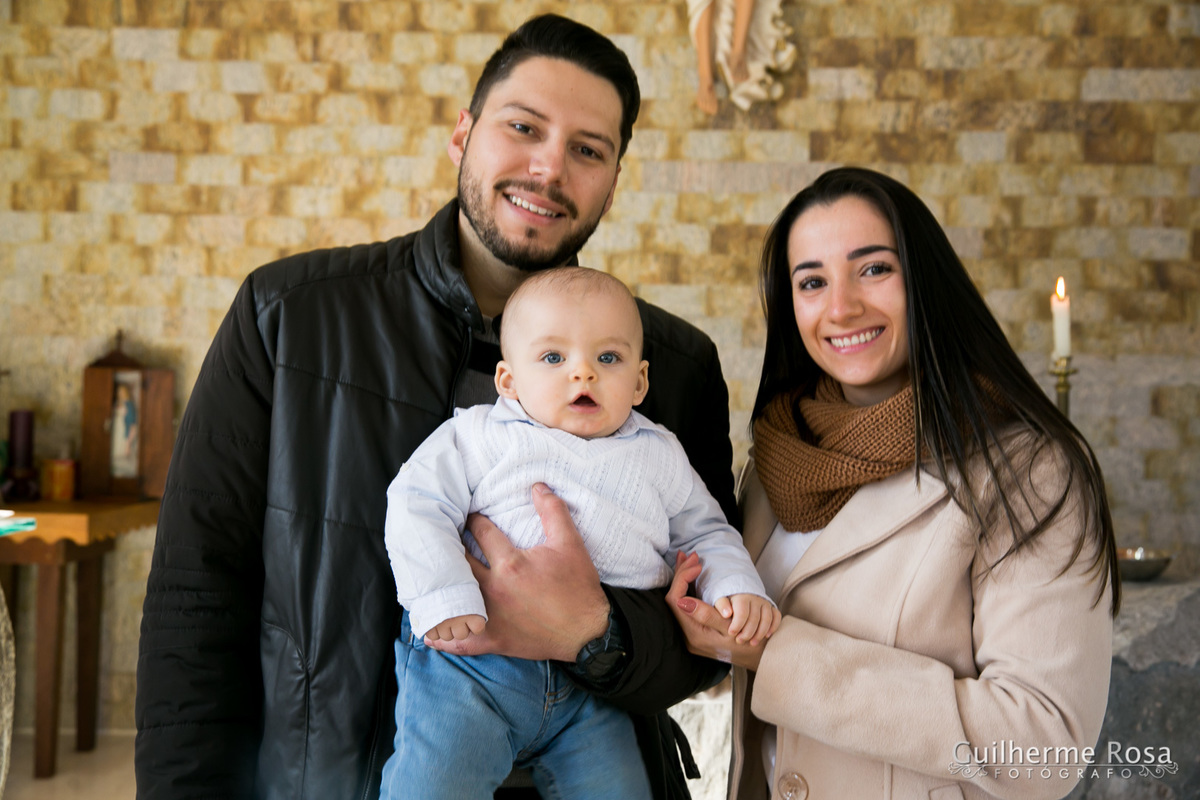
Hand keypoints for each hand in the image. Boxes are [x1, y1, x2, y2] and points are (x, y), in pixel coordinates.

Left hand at [425, 483, 609, 660]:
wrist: (588, 634)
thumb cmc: (579, 588)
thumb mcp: (571, 544)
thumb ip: (553, 512)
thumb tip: (538, 486)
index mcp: (511, 563)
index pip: (479, 532)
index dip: (472, 520)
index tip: (468, 516)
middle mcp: (494, 589)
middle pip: (458, 563)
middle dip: (449, 549)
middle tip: (442, 540)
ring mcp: (490, 617)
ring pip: (453, 599)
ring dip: (442, 587)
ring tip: (432, 577)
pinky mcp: (493, 640)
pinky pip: (461, 641)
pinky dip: (443, 638)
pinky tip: (429, 632)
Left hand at [666, 552, 766, 671]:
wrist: (759, 659)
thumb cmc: (747, 644)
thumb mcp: (729, 628)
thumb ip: (706, 615)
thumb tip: (682, 600)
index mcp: (693, 633)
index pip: (676, 600)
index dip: (683, 578)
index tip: (698, 565)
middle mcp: (689, 633)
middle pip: (675, 597)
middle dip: (682, 574)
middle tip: (692, 555)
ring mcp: (693, 631)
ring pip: (680, 599)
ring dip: (685, 578)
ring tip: (689, 560)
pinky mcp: (698, 629)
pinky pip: (688, 604)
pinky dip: (690, 587)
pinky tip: (694, 575)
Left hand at [715, 593, 780, 645]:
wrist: (740, 595)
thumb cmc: (729, 602)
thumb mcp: (720, 601)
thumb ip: (722, 606)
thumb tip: (727, 614)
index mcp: (741, 598)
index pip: (742, 613)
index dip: (737, 625)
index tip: (731, 633)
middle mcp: (755, 599)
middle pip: (754, 618)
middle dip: (747, 633)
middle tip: (740, 641)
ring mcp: (765, 603)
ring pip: (767, 619)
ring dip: (760, 633)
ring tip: (752, 643)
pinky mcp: (771, 607)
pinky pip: (777, 616)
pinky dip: (774, 626)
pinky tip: (767, 636)